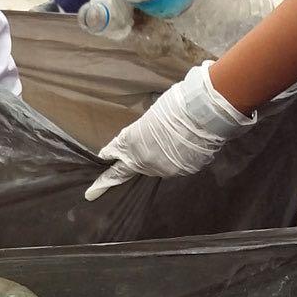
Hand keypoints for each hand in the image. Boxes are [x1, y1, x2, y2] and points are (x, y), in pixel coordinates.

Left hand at [85, 62, 255, 200]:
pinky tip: (187, 146)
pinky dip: (178, 158)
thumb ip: (144, 132)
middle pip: (132, 167)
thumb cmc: (178, 104)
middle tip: (92, 193)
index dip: (106, 158)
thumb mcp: (152, 116)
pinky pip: (175, 166)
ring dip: (159, 158)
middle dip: (123, 170)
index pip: (113, 154)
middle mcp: (143, 160)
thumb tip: (146, 136)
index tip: (94, 171)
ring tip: (172, 143)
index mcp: (131, 141)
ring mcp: (163, 168)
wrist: (204, 112)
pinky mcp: (181, 171)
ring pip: (156, 166)